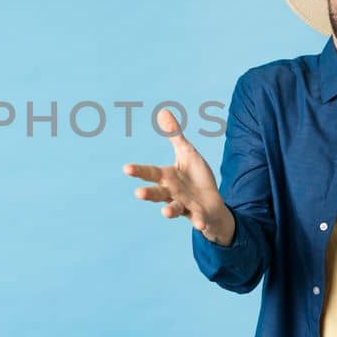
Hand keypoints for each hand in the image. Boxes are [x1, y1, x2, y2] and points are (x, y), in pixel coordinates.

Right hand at [123, 109, 233, 244]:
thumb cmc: (195, 178)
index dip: (138, 171)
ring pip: (173, 208)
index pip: (150, 172)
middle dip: (148, 194)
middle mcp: (172, 192)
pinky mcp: (198, 215)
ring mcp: (184, 205)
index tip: (125, 168)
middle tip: (138, 193)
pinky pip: (198, 218)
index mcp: (167, 177)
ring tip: (165, 213)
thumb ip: (174, 135)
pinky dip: (199, 222)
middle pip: (157, 193)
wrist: (211, 203)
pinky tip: (200, 225)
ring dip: (169, 211)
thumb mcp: (187, 153)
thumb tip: (163, 110)